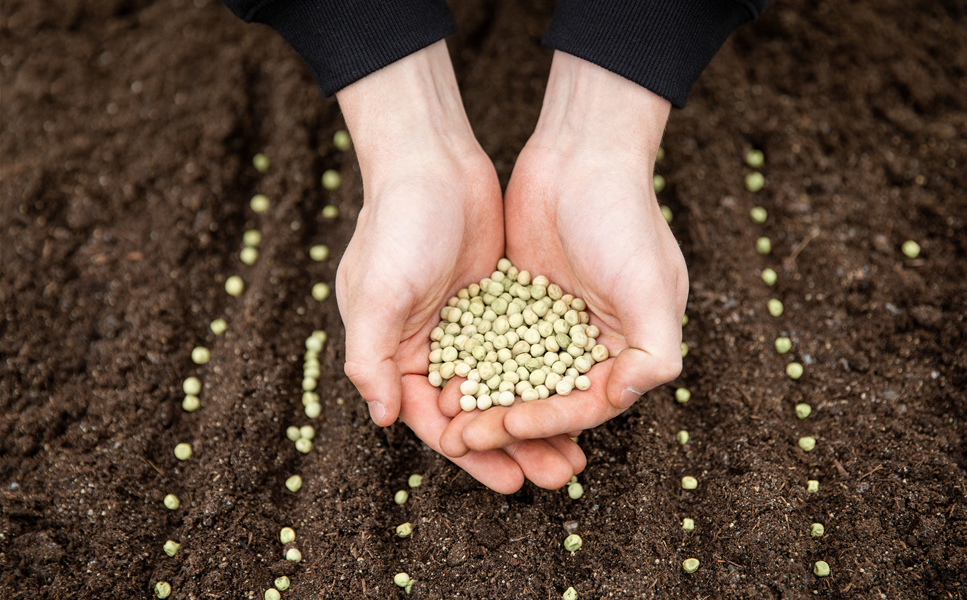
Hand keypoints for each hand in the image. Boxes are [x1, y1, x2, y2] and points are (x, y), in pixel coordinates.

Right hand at [335, 42, 584, 492]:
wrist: (433, 162)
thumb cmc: (397, 226)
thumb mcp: (377, 295)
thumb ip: (371, 358)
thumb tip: (383, 419)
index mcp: (396, 356)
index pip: (437, 423)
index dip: (474, 456)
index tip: (512, 482)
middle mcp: (431, 349)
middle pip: (479, 414)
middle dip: (517, 448)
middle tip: (558, 476)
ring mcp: (469, 325)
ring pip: (510, 387)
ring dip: (540, 420)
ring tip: (579, 451)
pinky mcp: (500, 301)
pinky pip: (530, 350)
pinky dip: (552, 375)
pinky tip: (584, 395)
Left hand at [439, 51, 687, 451]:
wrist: (580, 154)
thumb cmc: (623, 218)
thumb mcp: (650, 286)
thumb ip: (653, 350)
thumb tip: (624, 399)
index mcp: (627, 349)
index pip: (586, 402)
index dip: (549, 422)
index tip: (511, 426)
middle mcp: (589, 343)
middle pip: (547, 400)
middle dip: (512, 427)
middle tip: (471, 444)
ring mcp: (549, 322)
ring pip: (514, 378)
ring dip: (487, 406)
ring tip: (453, 428)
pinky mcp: (514, 301)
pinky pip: (491, 344)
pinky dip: (471, 366)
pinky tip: (443, 383)